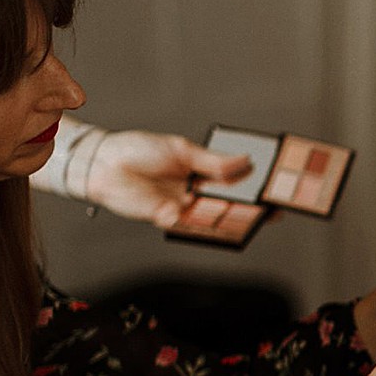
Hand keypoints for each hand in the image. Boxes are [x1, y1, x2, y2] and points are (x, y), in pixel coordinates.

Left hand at [85, 131, 252, 228]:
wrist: (104, 163)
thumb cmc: (138, 150)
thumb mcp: (182, 150)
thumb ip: (213, 161)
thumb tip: (246, 162)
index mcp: (201, 173)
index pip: (233, 183)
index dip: (252, 187)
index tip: (271, 189)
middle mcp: (195, 193)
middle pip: (227, 204)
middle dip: (248, 207)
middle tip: (268, 207)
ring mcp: (183, 208)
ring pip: (213, 217)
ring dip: (231, 218)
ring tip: (250, 216)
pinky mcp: (169, 219)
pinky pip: (193, 225)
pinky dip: (206, 224)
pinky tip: (219, 220)